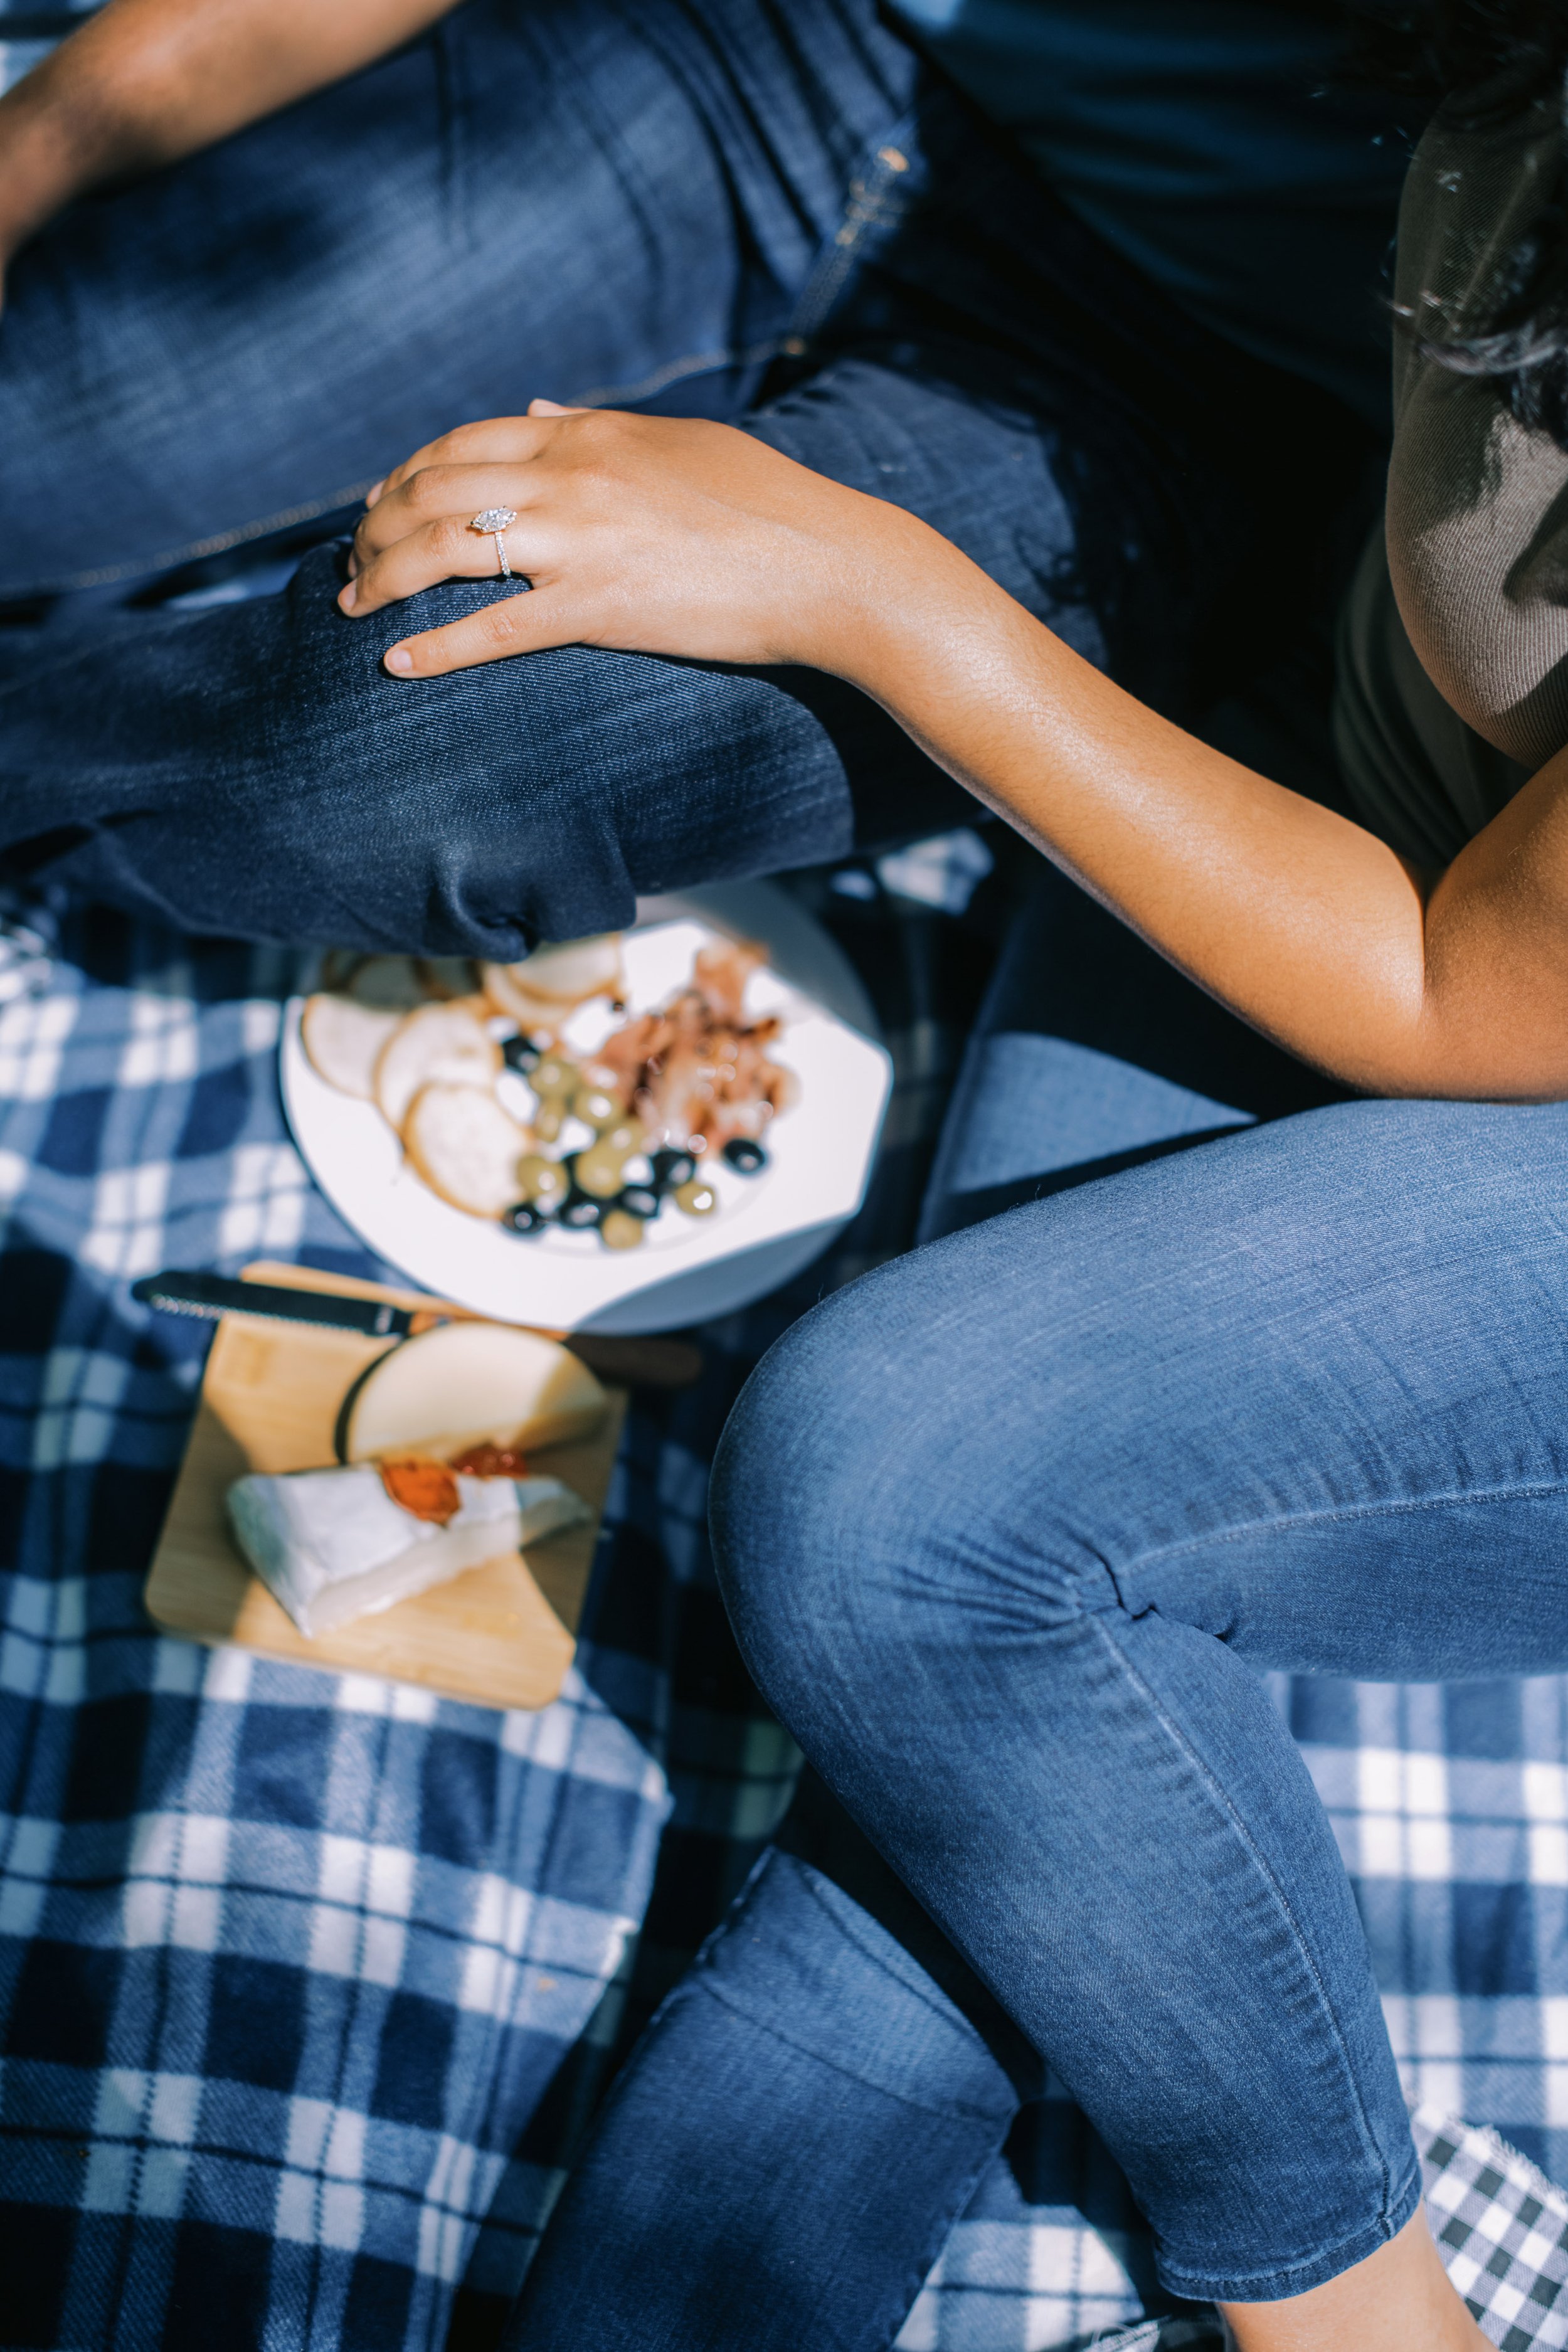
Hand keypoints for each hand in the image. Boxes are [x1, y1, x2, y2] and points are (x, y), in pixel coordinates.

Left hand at [338, 399, 946, 682]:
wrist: (827, 566)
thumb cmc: (765, 505)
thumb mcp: (677, 443)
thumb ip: (594, 425)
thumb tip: (529, 413)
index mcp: (587, 434)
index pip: (464, 442)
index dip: (406, 473)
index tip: (379, 504)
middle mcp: (570, 478)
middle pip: (433, 490)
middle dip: (375, 526)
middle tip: (351, 562)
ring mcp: (579, 543)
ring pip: (444, 550)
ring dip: (383, 580)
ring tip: (352, 606)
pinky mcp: (597, 609)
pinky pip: (492, 628)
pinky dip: (434, 646)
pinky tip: (395, 664)